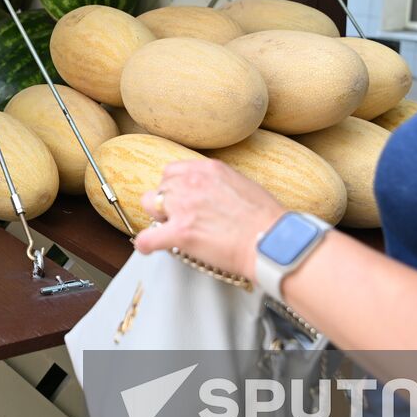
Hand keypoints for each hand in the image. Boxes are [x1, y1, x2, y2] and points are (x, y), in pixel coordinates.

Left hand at [135, 159, 287, 282]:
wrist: (271, 242)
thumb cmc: (266, 219)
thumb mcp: (241, 184)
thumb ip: (218, 183)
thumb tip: (208, 193)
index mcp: (207, 169)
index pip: (172, 171)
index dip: (173, 187)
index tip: (179, 199)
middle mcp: (191, 183)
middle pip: (160, 188)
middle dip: (166, 203)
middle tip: (177, 217)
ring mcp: (183, 207)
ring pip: (149, 206)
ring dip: (158, 218)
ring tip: (167, 231)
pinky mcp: (180, 233)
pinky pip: (147, 238)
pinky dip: (145, 244)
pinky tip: (148, 248)